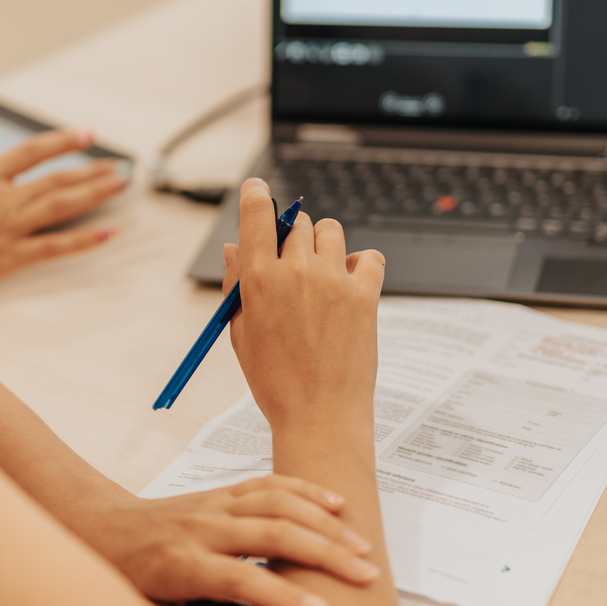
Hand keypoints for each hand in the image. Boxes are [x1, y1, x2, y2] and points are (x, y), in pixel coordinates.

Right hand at [0, 129, 126, 310]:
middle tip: (118, 165)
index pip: (31, 151)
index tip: (86, 135)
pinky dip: (85, 240)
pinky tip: (108, 232)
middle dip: (92, 170)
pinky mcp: (6, 259)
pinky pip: (55, 248)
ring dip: (96, 194)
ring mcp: (5, 228)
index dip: (63, 141)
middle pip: (57, 179)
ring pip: (63, 206)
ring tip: (121, 185)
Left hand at [78, 476, 379, 605]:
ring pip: (277, 502)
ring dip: (324, 520)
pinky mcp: (221, 493)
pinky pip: (268, 482)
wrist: (99, 526)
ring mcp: (213, 505)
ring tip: (361, 545)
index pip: (240, 577)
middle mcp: (201, 528)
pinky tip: (335, 502)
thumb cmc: (123, 578)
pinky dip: (305, 488)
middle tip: (365, 576)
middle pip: (271, 532)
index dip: (282, 595)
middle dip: (323, 553)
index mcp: (181, 564)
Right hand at [221, 178, 384, 435]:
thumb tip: (236, 247)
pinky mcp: (366, 296)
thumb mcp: (242, 332)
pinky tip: (351, 285)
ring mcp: (334, 281)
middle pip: (297, 224)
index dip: (255, 194)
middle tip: (292, 268)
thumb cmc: (275, 381)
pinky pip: (370, 257)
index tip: (257, 188)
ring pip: (332, 232)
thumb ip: (238, 284)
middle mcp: (296, 272)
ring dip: (325, 245)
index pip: (256, 213)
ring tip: (322, 276)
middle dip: (292, 238)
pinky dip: (362, 264)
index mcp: (259, 280)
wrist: (319, 416)